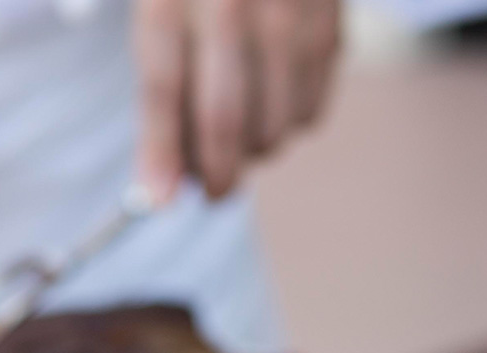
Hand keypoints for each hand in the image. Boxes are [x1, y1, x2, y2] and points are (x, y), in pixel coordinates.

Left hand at [134, 0, 339, 202]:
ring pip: (273, 123)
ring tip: (237, 137)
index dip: (161, 151)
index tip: (157, 200)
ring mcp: (288, 8)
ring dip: (252, 150)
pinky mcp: (329, 17)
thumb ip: (157, 74)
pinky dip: (289, 123)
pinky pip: (311, 107)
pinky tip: (271, 103)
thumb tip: (159, 176)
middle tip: (210, 189)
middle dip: (213, 173)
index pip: (163, 86)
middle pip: (224, 117)